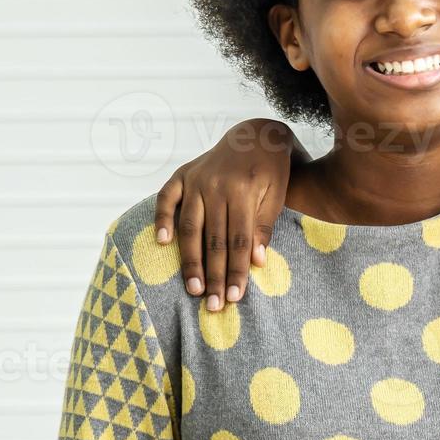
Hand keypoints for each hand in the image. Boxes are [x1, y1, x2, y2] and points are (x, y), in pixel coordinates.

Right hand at [152, 118, 304, 309]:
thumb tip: (256, 261)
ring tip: (193, 288)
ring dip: (190, 260)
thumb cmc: (271, 170)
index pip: (238, 241)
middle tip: (213, 305)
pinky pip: (167, 197)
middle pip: (213, 239)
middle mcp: (215, 186)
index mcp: (242, 191)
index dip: (236, 271)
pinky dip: (161, 218)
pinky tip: (161, 242)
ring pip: (190, 227)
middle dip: (213, 275)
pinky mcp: (182, 174)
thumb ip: (264, 226)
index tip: (235, 297)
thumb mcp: (277, 194)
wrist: (256, 134)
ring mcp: (196, 179)